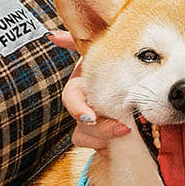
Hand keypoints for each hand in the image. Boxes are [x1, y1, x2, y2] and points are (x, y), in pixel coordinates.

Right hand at [47, 30, 130, 149]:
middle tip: (123, 128)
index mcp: (81, 86)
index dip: (78, 108)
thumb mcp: (100, 50)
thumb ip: (76, 41)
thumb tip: (52, 36)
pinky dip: (108, 148)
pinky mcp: (102, 138)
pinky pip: (99, 149)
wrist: (132, 82)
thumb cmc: (115, 65)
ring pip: (85, 138)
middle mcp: (83, 105)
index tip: (91, 115)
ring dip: (103, 140)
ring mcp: (90, 124)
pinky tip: (127, 143)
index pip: (71, 98)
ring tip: (127, 135)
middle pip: (80, 123)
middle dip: (100, 129)